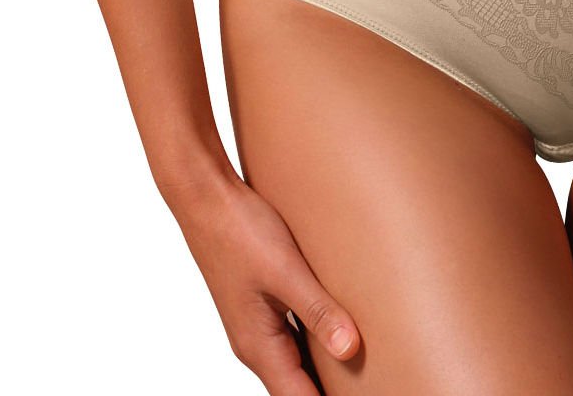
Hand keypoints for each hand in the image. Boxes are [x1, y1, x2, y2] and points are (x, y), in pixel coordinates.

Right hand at [170, 169, 359, 392]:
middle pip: (297, 386)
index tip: (366, 395)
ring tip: (361, 367)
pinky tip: (337, 327)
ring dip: (323, 368)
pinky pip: (291, 334)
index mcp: (258, 346)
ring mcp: (255, 323)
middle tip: (368, 382)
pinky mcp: (260, 301)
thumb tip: (350, 350)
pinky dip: (314, 340)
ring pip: (294, 361)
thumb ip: (318, 311)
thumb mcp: (285, 271)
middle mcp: (255, 343)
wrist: (204, 196)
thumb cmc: (240, 231)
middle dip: (329, 390)